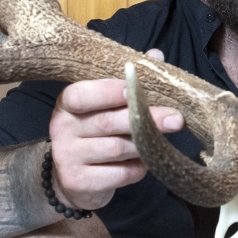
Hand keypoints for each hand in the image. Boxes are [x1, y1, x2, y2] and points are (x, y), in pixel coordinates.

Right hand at [48, 49, 180, 210]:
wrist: (74, 180)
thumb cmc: (96, 135)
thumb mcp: (106, 107)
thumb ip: (129, 82)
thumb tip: (156, 56)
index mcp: (67, 103)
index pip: (82, 94)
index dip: (109, 91)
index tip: (137, 89)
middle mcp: (61, 127)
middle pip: (107, 122)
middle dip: (145, 120)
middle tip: (176, 119)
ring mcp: (67, 157)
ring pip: (116, 149)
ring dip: (143, 146)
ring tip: (160, 143)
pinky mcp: (78, 181)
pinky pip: (119, 173)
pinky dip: (137, 169)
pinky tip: (141, 164)